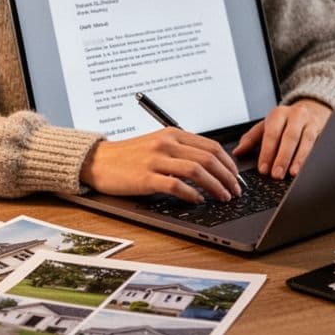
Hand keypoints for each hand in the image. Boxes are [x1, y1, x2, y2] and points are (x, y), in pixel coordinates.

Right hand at [79, 128, 241, 203]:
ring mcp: (156, 160)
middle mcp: (166, 143)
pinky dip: (192, 194)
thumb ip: (181, 150)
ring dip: (216, 186)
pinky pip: (176, 186)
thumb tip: (211, 166)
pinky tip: (198, 200)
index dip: (229, 164)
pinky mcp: (146, 177)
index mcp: (172, 134)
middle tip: (235, 191)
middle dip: (228, 177)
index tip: (236, 177)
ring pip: (197, 171)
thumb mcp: (157, 145)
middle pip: (209, 158)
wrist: (98, 161)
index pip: (212, 146)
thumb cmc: (129, 156)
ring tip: (223, 197)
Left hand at [234, 99, 331, 179]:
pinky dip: (311, 157)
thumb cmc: (286, 121)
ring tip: (293, 173)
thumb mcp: (267, 125)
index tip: (263, 169)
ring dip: (299, 159)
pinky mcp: (322, 131)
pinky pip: (317, 145)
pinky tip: (307, 168)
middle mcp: (296, 116)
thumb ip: (251, 139)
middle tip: (276, 175)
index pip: (272, 134)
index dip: (267, 152)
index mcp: (278, 114)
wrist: (312, 109)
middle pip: (289, 137)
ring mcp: (310, 123)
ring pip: (306, 141)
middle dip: (282, 158)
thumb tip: (238, 152)